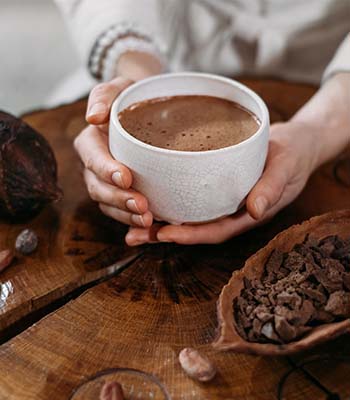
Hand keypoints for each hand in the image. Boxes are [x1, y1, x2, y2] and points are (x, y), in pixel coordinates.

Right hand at [74, 77, 152, 227]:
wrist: (147, 112)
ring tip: (148, 220)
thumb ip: (104, 96)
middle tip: (142, 207)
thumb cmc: (132, 98)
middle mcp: (95, 167)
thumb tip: (92, 117)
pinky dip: (133, 221)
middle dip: (119, 199)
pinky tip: (150, 227)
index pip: (93, 158)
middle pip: (99, 188)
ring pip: (109, 205)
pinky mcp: (121, 194)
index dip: (106, 170)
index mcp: (91, 143)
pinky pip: (122, 212)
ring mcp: (107, 183)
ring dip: (126, 215)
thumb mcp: (119, 88)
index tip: (126, 177)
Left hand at [126, 121, 318, 244]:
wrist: (294, 144)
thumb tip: (256, 210)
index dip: (190, 235)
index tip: (164, 233)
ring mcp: (220, 201)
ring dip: (158, 221)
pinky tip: (145, 196)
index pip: (215, 231)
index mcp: (246, 214)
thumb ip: (272, 187)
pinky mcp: (213, 186)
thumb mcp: (286, 167)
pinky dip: (167, 200)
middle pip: (193, 229)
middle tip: (132, 235)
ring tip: (128, 222)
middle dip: (163, 234)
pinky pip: (188, 198)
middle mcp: (229, 212)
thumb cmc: (292, 156)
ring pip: (186, 216)